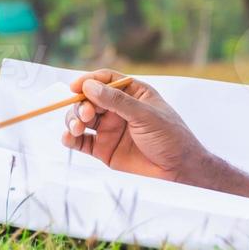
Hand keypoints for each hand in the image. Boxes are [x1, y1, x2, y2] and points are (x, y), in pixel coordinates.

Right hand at [59, 69, 208, 182]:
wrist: (179, 170)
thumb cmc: (171, 136)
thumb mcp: (146, 115)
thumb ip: (117, 101)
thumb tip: (89, 87)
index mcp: (131, 94)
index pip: (105, 80)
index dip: (88, 81)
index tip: (75, 87)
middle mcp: (117, 109)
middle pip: (88, 99)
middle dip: (82, 104)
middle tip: (87, 115)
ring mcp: (109, 129)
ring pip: (81, 118)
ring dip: (73, 120)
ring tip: (77, 128)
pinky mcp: (103, 149)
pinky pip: (81, 141)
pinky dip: (70, 138)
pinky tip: (68, 138)